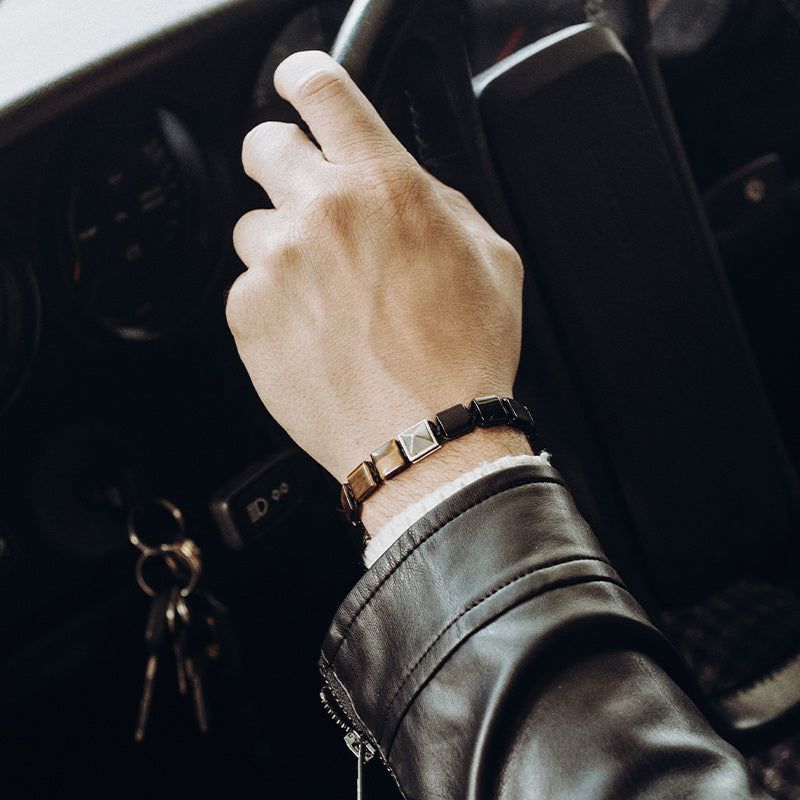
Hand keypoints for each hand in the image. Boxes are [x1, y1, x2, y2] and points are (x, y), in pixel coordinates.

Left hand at [228, 50, 525, 492]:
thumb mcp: (489, 257)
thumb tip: (404, 186)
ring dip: (284, 248)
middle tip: (310, 203)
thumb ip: (436, 202)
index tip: (296, 85)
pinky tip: (316, 335)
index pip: (323, 90)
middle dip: (284, 165)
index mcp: (384, 184)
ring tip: (326, 297)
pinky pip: (247, 289)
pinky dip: (274, 304)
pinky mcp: (249, 315)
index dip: (305, 78)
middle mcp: (322, 212)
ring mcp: (277, 264)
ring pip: (254, 227)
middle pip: (264, 145)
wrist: (425, 438)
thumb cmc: (461, 357)